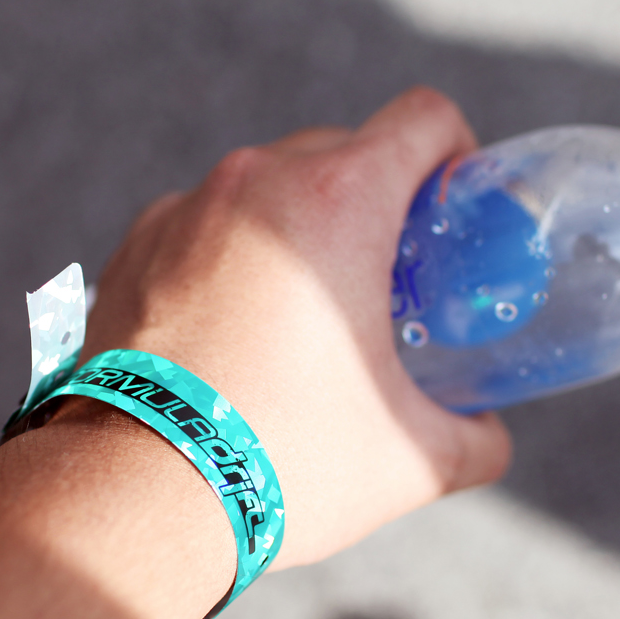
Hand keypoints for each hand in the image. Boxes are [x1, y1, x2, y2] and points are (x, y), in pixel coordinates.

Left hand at [80, 86, 512, 567]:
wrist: (137, 498)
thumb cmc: (281, 465)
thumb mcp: (409, 460)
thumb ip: (473, 438)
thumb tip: (487, 437)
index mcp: (336, 201)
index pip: (424, 119)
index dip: (456, 156)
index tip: (453, 215)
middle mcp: (255, 181)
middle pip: (343, 151)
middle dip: (375, 204)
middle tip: (389, 282)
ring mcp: (184, 209)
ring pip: (266, 189)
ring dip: (297, 231)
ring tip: (303, 317)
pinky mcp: (132, 247)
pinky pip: (202, 226)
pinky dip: (229, 260)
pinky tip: (233, 335)